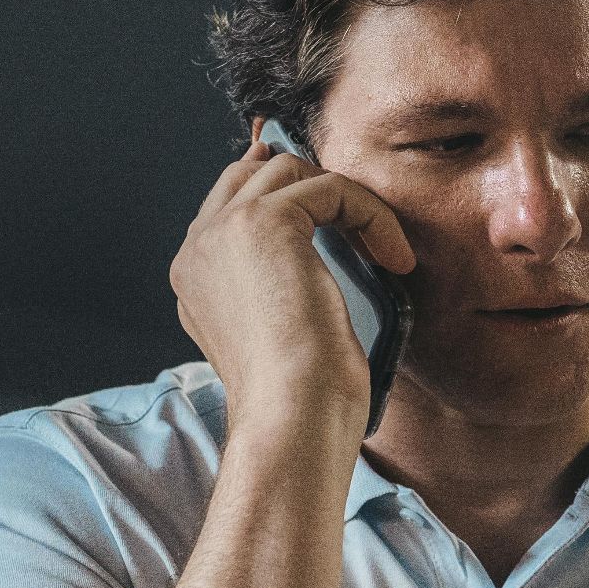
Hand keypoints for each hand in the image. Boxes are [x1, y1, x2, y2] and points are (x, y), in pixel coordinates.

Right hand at [167, 116, 416, 434]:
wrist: (290, 415)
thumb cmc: (297, 400)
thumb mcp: (277, 338)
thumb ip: (274, 290)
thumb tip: (307, 263)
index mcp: (194, 278)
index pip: (228, 208)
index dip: (281, 198)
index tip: (330, 203)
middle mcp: (197, 249)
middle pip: (249, 175)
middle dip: (306, 184)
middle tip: (360, 216)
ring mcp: (222, 231)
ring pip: (288, 172)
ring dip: (345, 201)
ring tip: (383, 249)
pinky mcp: (263, 222)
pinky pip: (328, 187)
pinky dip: (370, 214)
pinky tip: (394, 257)